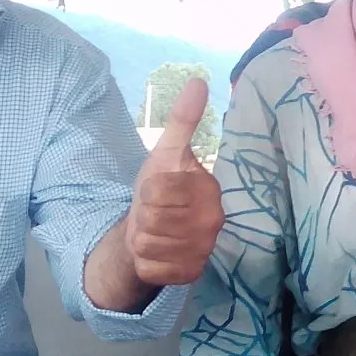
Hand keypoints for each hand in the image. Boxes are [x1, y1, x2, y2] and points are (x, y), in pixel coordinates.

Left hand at [125, 76, 224, 285]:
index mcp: (209, 189)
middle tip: (153, 214)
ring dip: (142, 239)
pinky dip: (145, 262)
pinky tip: (156, 254)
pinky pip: (151, 268)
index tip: (156, 191)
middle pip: (151, 218)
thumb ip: (182, 120)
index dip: (147, 190)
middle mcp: (213, 221)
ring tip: (153, 233)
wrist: (154, 232)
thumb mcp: (165, 154)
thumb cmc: (160, 190)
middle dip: (143, 215)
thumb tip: (198, 80)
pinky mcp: (190, 274)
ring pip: (148, 243)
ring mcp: (203, 250)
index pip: (158, 189)